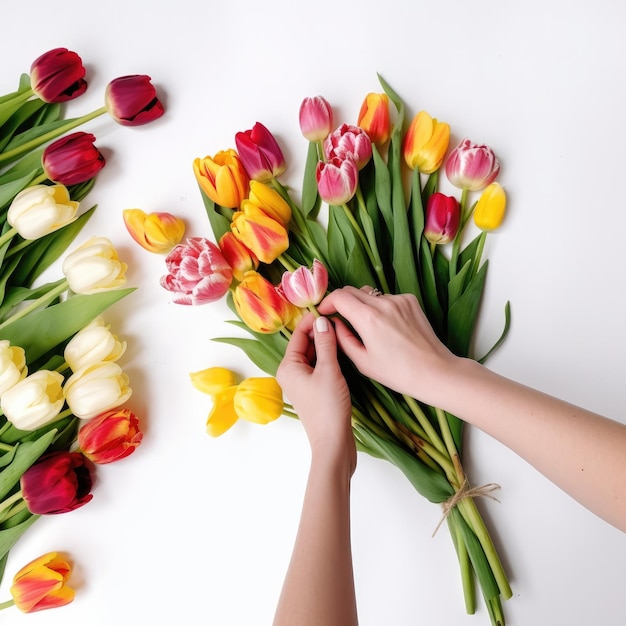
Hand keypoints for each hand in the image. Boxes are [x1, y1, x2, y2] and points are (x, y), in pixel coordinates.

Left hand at [276, 313, 355, 473]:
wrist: (333, 442)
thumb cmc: (328, 407)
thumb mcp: (329, 370)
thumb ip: (325, 343)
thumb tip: (321, 320)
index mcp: (287, 366)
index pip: (298, 334)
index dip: (312, 320)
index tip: (328, 308)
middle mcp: (291, 373)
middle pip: (305, 343)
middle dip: (320, 331)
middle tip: (340, 319)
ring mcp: (302, 382)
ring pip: (313, 355)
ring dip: (326, 344)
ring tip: (343, 332)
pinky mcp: (313, 390)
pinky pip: (319, 366)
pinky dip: (328, 358)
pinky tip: (342, 352)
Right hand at [318, 285, 459, 405]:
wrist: (434, 371)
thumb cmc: (398, 372)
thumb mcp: (362, 361)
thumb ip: (342, 339)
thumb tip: (333, 323)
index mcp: (368, 319)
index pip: (339, 296)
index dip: (327, 302)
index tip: (325, 312)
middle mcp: (383, 303)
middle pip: (352, 290)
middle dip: (342, 301)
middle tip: (340, 317)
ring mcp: (399, 300)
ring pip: (370, 294)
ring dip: (362, 305)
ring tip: (367, 326)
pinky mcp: (410, 300)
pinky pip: (386, 298)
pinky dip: (380, 307)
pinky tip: (387, 326)